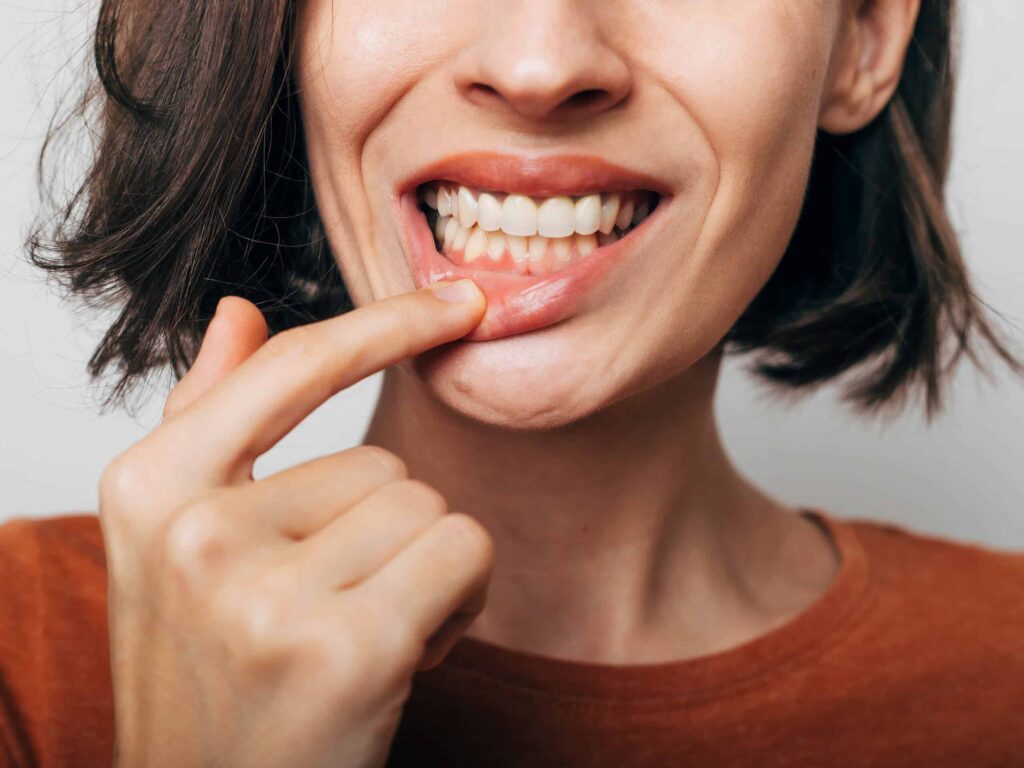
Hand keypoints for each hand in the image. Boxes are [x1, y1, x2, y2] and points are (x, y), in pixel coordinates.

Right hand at [98, 280, 492, 767]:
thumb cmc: (210, 673)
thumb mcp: (176, 543)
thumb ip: (205, 417)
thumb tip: (236, 311)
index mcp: (148, 489)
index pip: (290, 368)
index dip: (384, 325)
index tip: (453, 302)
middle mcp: (197, 533)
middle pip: (383, 461)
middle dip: (385, 535)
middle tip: (333, 609)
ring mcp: (267, 594)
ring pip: (428, 509)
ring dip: (421, 571)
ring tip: (358, 635)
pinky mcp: (347, 647)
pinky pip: (464, 553)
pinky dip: (459, 601)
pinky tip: (402, 657)